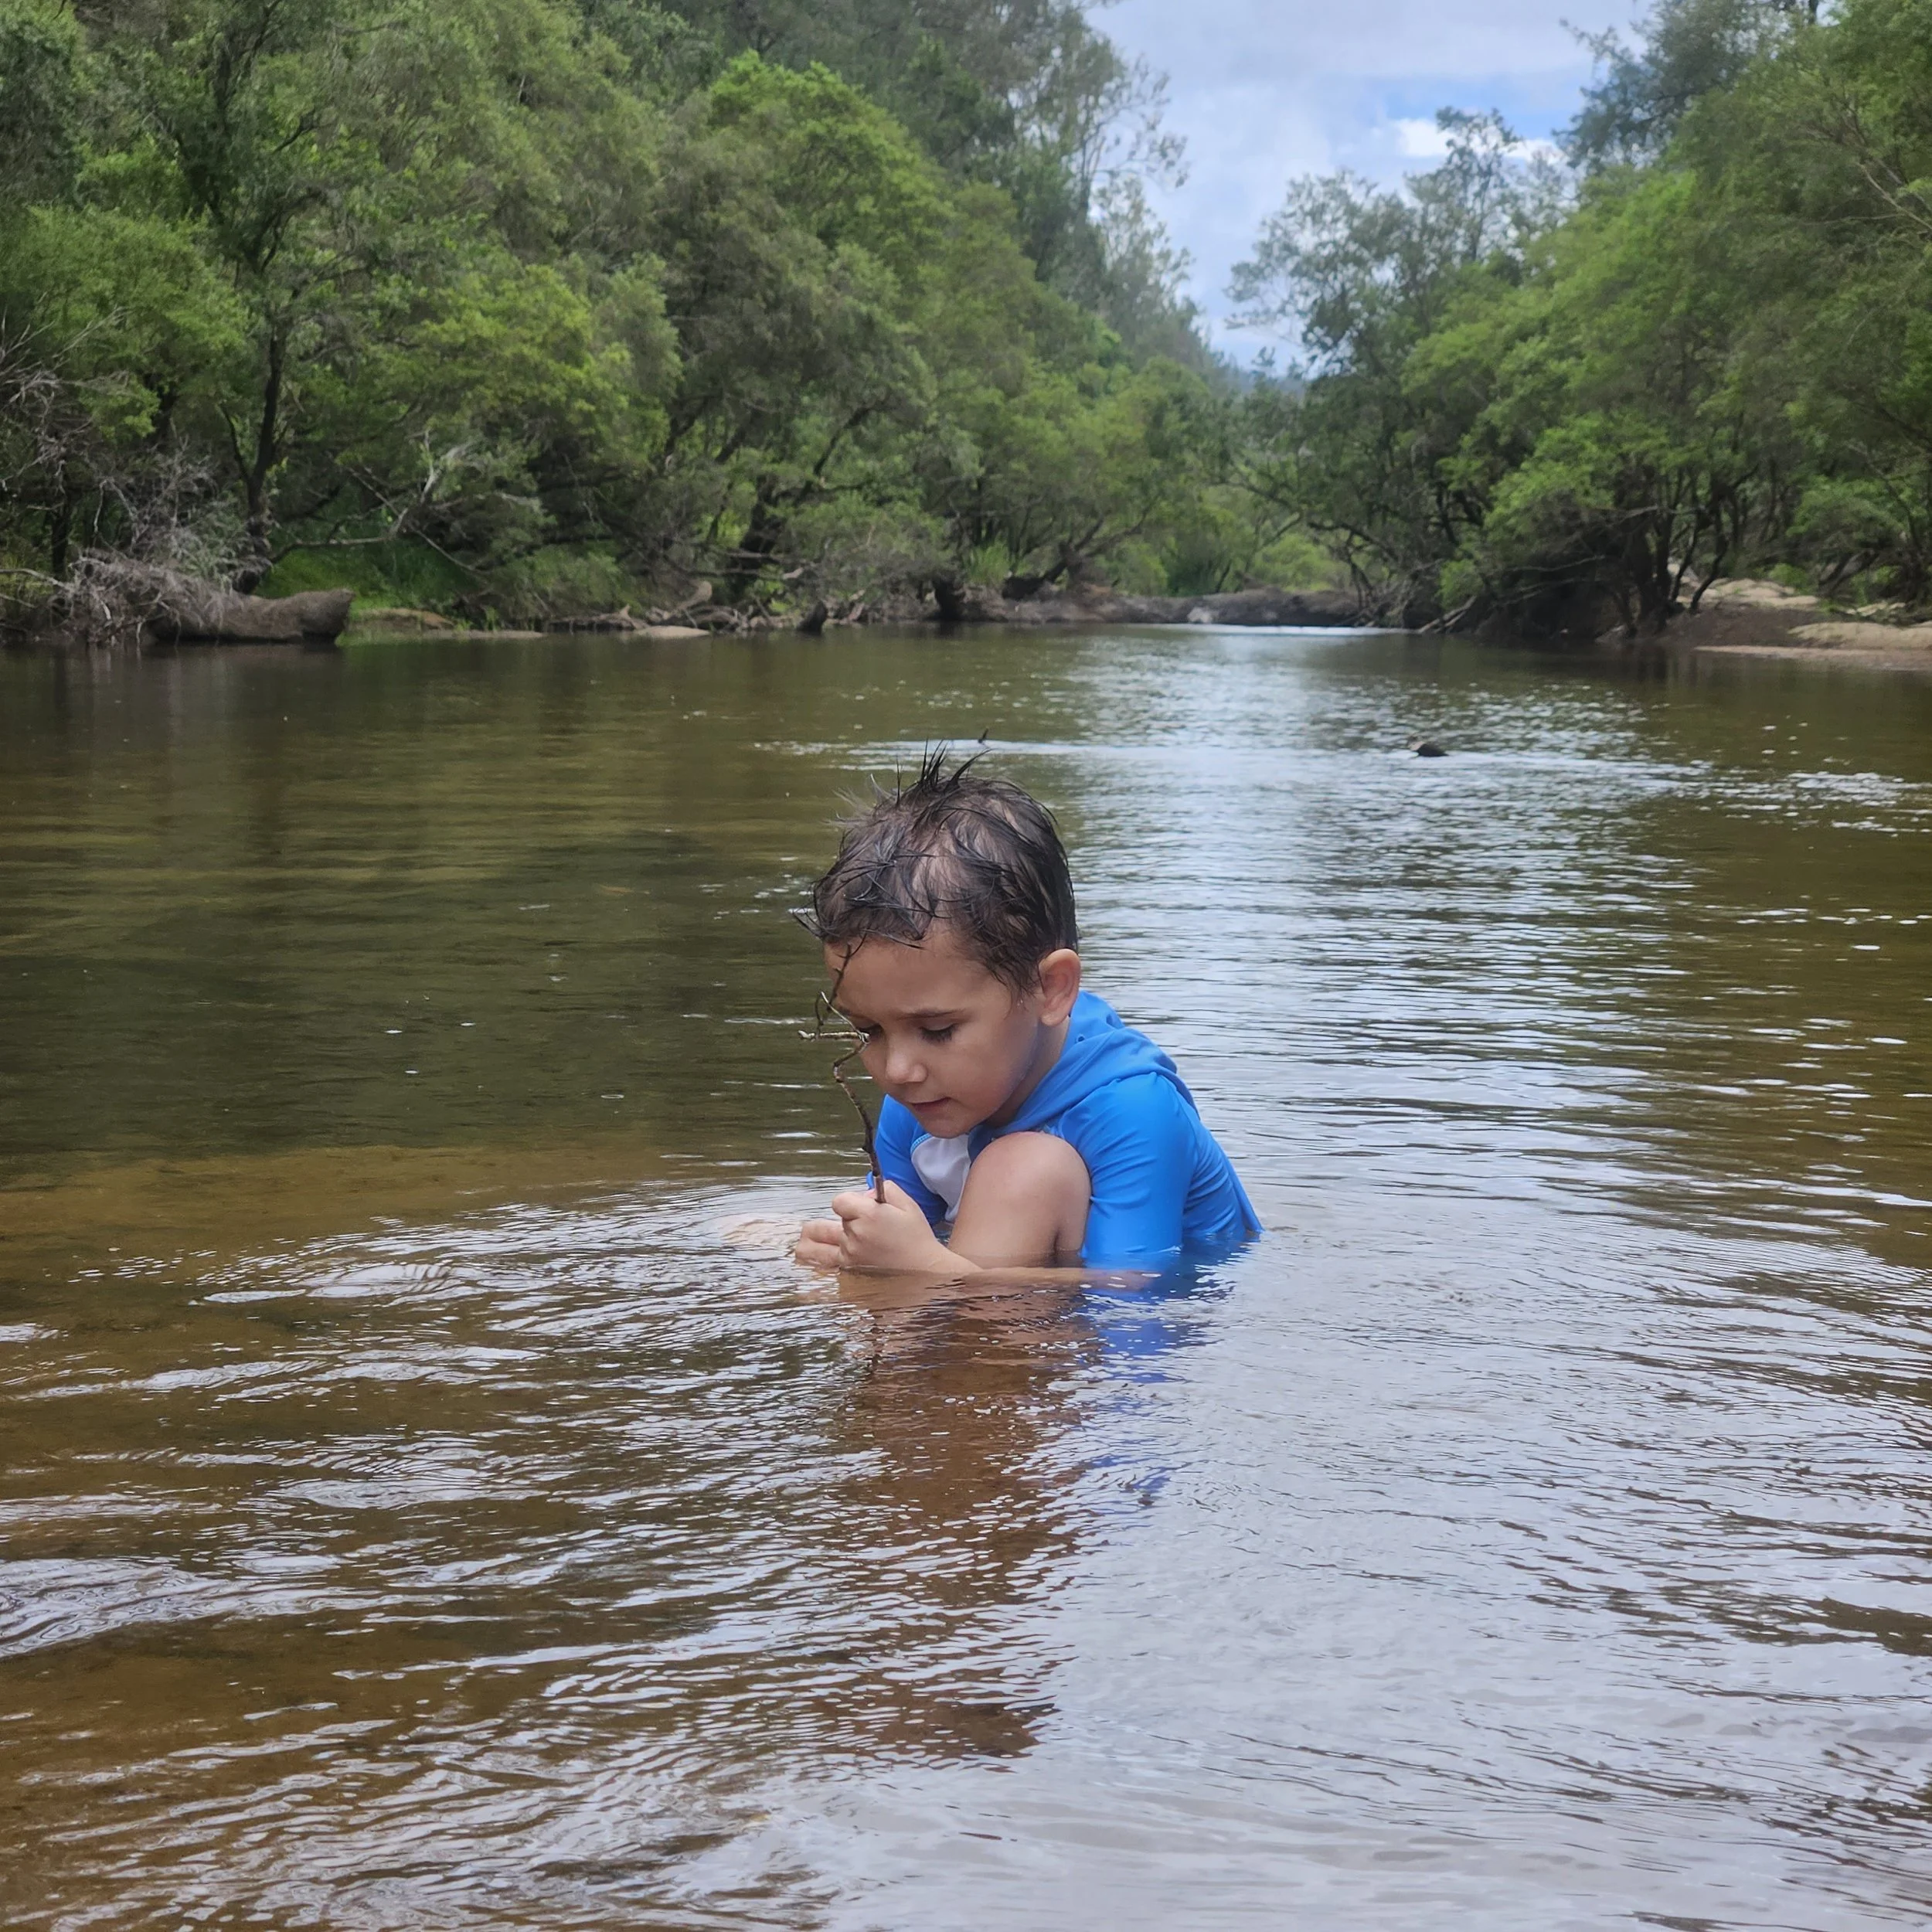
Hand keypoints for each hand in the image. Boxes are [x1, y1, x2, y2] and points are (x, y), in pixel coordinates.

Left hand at [797, 1179, 964, 1276]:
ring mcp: (849, 1256)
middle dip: (836, 1221)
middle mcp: (854, 1235)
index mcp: (868, 1215)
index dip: (848, 1202)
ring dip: (814, 1240)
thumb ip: (884, 1189)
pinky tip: (812, 1257)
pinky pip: (822, 1264)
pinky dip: (818, 1259)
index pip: (838, 1201)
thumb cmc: (917, 1237)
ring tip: (810, 1240)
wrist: (925, 1270)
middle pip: (828, 1221)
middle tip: (848, 1224)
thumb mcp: (907, 1204)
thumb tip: (865, 1194)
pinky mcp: (849, 1271)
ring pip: (816, 1244)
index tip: (860, 1207)